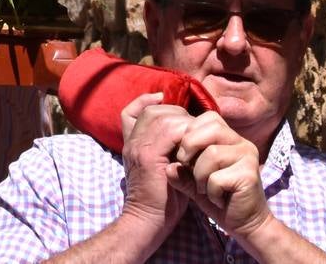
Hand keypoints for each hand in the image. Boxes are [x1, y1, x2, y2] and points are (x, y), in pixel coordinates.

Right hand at [117, 93, 191, 238]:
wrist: (147, 221)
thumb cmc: (160, 199)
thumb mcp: (160, 168)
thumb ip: (165, 149)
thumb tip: (186, 132)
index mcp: (130, 143)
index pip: (134, 111)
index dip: (150, 103)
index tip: (166, 103)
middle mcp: (132, 141)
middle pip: (153, 111)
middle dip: (176, 113)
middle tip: (192, 127)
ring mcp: (138, 147)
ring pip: (163, 116)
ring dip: (183, 122)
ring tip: (195, 136)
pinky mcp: (149, 156)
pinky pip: (172, 131)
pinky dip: (187, 133)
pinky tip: (194, 144)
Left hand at [171, 111, 272, 239]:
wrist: (244, 224)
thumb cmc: (218, 197)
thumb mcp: (193, 180)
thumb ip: (180, 170)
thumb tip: (168, 167)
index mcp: (230, 137)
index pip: (207, 118)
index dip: (189, 134)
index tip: (183, 156)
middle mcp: (242, 143)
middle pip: (212, 128)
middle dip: (190, 146)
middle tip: (186, 167)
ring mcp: (248, 157)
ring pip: (212, 154)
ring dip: (200, 175)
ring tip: (204, 189)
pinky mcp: (250, 175)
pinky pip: (218, 178)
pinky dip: (211, 192)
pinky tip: (217, 199)